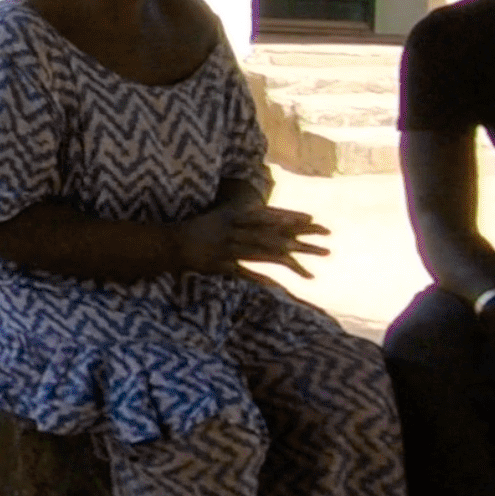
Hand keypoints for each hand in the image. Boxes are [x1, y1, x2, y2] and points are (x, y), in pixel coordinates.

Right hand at [173, 203, 330, 278]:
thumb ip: (238, 212)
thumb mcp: (219, 215)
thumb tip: (257, 207)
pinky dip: (261, 280)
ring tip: (310, 273)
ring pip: (265, 254)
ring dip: (289, 263)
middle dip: (303, 240)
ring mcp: (230, 247)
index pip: (270, 216)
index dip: (292, 218)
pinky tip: (278, 288)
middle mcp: (237, 230)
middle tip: (327, 244)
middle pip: (275, 235)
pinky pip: (245, 273)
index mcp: (237, 217)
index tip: (314, 220)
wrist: (167, 242)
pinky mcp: (222, 264)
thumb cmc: (194, 229)